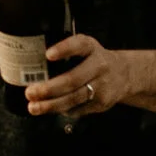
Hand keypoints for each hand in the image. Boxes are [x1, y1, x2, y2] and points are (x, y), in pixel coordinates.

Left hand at [25, 33, 141, 119]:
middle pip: (72, 79)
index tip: (48, 55)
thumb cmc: (95, 60)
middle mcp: (99, 66)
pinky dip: (63, 110)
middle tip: (30, 92)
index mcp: (92, 48)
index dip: (64, 49)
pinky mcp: (102, 103)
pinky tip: (51, 109)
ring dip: (51, 105)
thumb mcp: (86, 48)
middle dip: (49, 89)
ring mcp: (102, 87)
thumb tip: (34, 67)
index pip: (79, 45)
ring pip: (74, 99)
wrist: (125, 74)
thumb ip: (67, 53)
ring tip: (34, 107)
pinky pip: (78, 109)